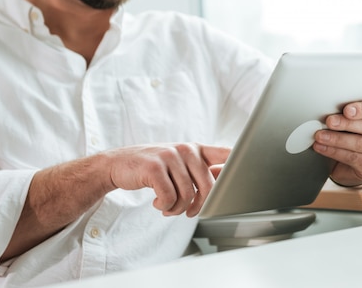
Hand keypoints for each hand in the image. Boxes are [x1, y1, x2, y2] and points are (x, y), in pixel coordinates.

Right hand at [106, 143, 230, 216]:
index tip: (243, 185)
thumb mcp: (179, 165)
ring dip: (177, 209)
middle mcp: (186, 149)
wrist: (117, 164)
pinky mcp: (154, 167)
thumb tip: (223, 190)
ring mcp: (170, 156)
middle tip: (189, 212)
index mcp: (197, 149)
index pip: (227, 155)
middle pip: (210, 185)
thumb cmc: (154, 169)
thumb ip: (200, 173)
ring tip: (168, 207)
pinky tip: (157, 203)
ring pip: (188, 195)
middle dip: (201, 205)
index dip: (238, 170)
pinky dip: (164, 207)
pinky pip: (169, 198)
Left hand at [312, 98, 361, 186]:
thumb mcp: (359, 116)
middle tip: (329, 121)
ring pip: (360, 144)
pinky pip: (354, 158)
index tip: (346, 110)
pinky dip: (334, 152)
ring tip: (320, 136)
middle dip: (346, 124)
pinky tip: (322, 147)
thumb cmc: (359, 132)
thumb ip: (361, 102)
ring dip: (336, 139)